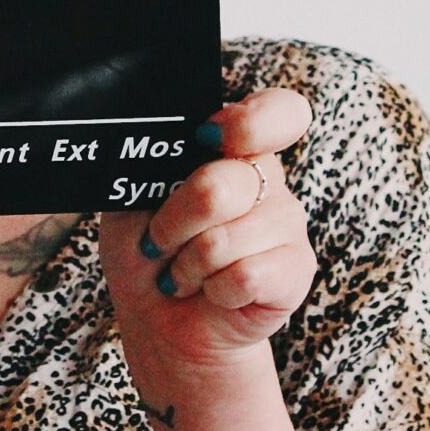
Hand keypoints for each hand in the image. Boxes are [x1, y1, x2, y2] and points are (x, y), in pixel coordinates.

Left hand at [100, 88, 317, 370]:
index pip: (279, 112)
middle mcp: (267, 179)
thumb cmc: (148, 250)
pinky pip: (245, 276)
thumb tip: (164, 147)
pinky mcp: (296, 270)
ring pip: (225, 240)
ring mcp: (287, 223)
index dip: (252, 121)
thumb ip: (151, 167)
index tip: (208, 135)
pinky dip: (213, 291)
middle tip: (159, 241)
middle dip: (173, 223)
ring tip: (185, 272)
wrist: (160, 318)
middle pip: (222, 186)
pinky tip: (214, 292)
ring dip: (187, 266)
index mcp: (231, 147)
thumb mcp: (132, 199)